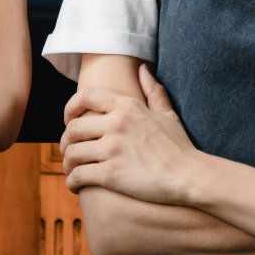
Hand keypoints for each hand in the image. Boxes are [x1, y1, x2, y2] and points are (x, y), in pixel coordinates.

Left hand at [61, 64, 200, 205]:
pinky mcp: (111, 174)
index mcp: (127, 106)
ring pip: (72, 153)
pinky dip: (72, 182)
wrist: (189, 176)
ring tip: (72, 170)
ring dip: (67, 164)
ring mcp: (113, 149)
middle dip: (65, 141)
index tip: (68, 120)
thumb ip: (153, 90)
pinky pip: (78, 175)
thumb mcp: (167, 113)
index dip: (69, 108)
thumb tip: (143, 69)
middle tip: (68, 151)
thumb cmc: (180, 146)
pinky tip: (77, 186)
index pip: (85, 96)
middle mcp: (116, 124)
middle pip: (73, 128)